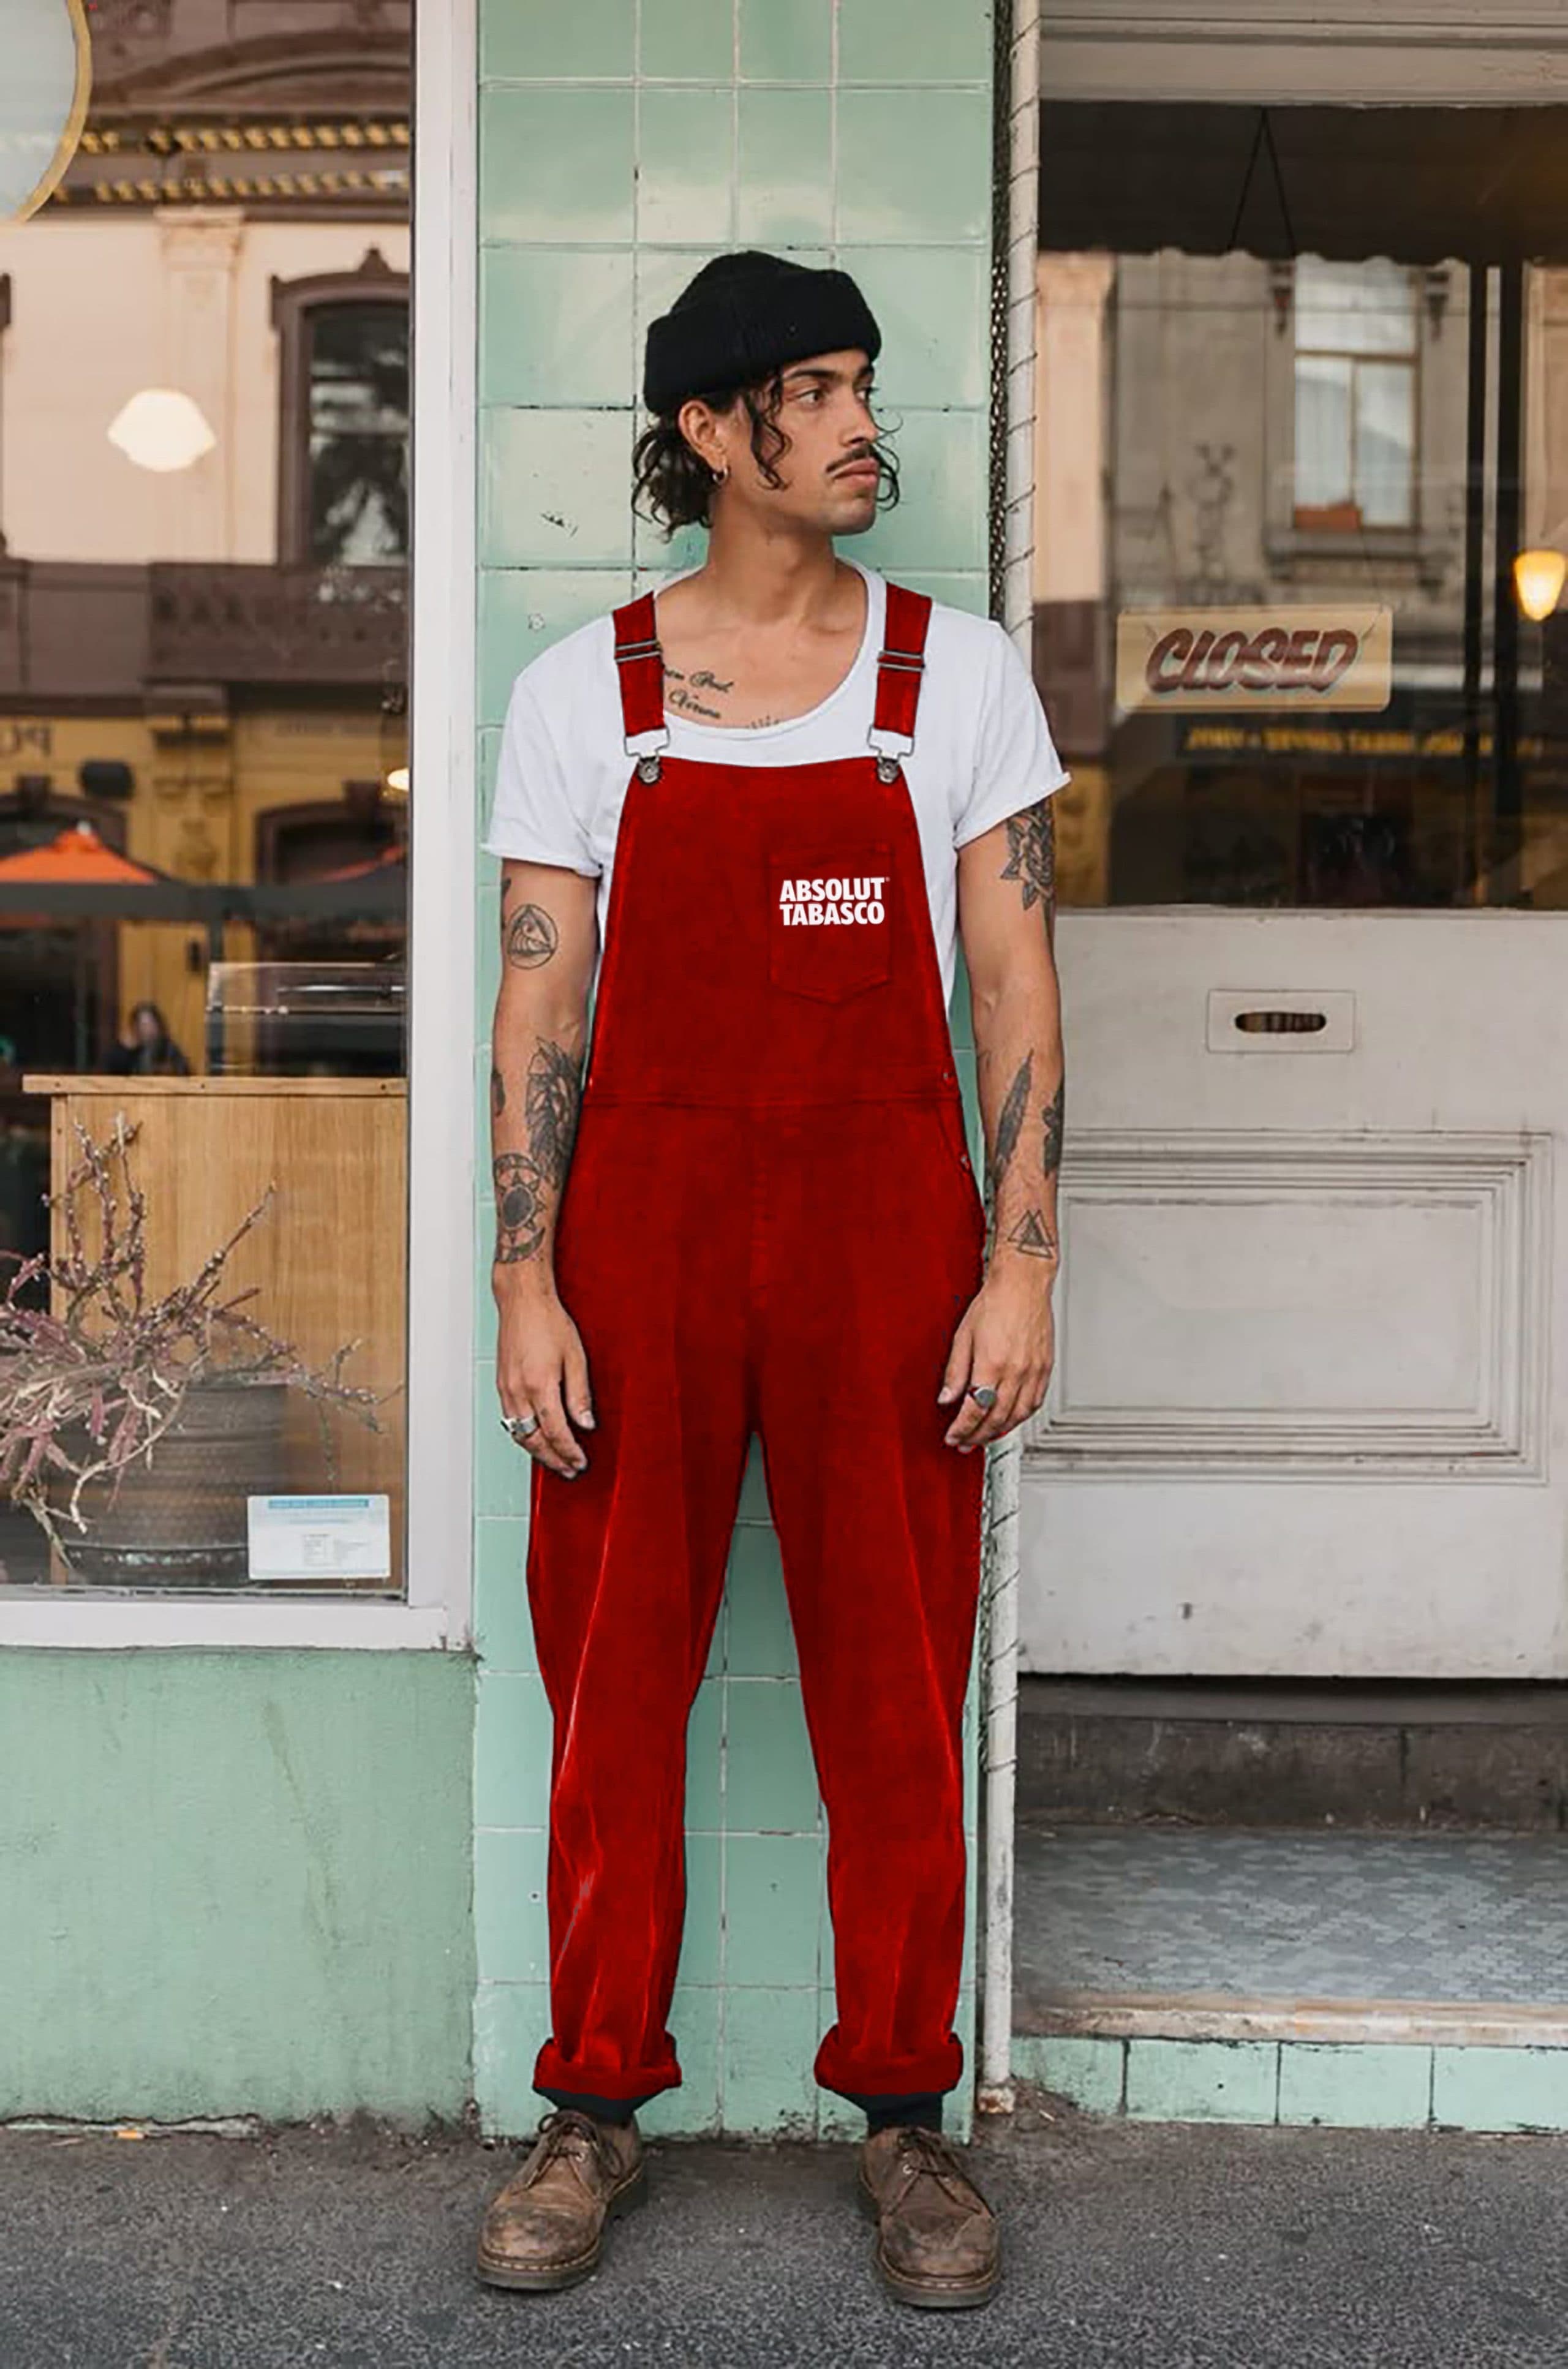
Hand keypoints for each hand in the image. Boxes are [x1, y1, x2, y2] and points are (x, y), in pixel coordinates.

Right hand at [494, 1271, 593, 1478]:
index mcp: (539, 1386)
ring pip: (519, 1433)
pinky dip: (523, 1435)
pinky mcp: (501, 1384)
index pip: (556, 1432)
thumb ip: (580, 1394)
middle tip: (569, 1470)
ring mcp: (506, 1389)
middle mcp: (518, 1392)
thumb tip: (586, 1423)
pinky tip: (534, 1437)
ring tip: (554, 1460)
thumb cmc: (548, 1321)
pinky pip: (510, 1420)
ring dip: (537, 1452)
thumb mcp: (575, 1357)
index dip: (569, 1451)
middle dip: (553, 1459)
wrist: (522, 1300)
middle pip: (534, 1440)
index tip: (580, 1462)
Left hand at [938, 1270, 1054, 1452]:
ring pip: (1017, 1416)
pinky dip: (1020, 1417)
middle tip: (965, 1443)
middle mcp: (1016, 1371)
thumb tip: (946, 1397)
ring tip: (984, 1437)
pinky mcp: (1045, 1368)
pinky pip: (1034, 1403)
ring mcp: (1034, 1371)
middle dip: (977, 1436)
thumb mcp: (963, 1336)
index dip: (961, 1429)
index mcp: (992, 1363)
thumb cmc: (994, 1303)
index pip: (974, 1410)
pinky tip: (1010, 1420)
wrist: (1023, 1284)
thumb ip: (955, 1371)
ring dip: (999, 1432)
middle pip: (996, 1418)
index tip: (952, 1437)